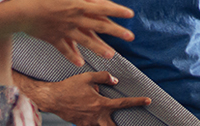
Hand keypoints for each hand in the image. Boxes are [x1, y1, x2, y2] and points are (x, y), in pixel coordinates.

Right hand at [17, 0, 135, 65]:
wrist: (21, 13)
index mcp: (77, 5)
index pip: (102, 8)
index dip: (116, 10)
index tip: (130, 14)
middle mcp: (74, 20)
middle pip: (99, 26)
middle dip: (116, 31)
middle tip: (131, 37)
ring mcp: (65, 31)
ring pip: (86, 41)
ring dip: (99, 48)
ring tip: (111, 55)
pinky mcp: (54, 38)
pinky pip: (65, 49)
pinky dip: (72, 56)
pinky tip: (80, 63)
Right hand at [23, 71, 150, 125]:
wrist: (52, 98)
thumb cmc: (69, 87)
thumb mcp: (87, 77)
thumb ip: (103, 77)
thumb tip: (115, 80)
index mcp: (101, 104)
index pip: (123, 103)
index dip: (137, 102)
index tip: (148, 101)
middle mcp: (97, 116)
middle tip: (133, 125)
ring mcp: (89, 123)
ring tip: (113, 122)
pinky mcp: (82, 125)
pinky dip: (96, 125)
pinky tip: (96, 120)